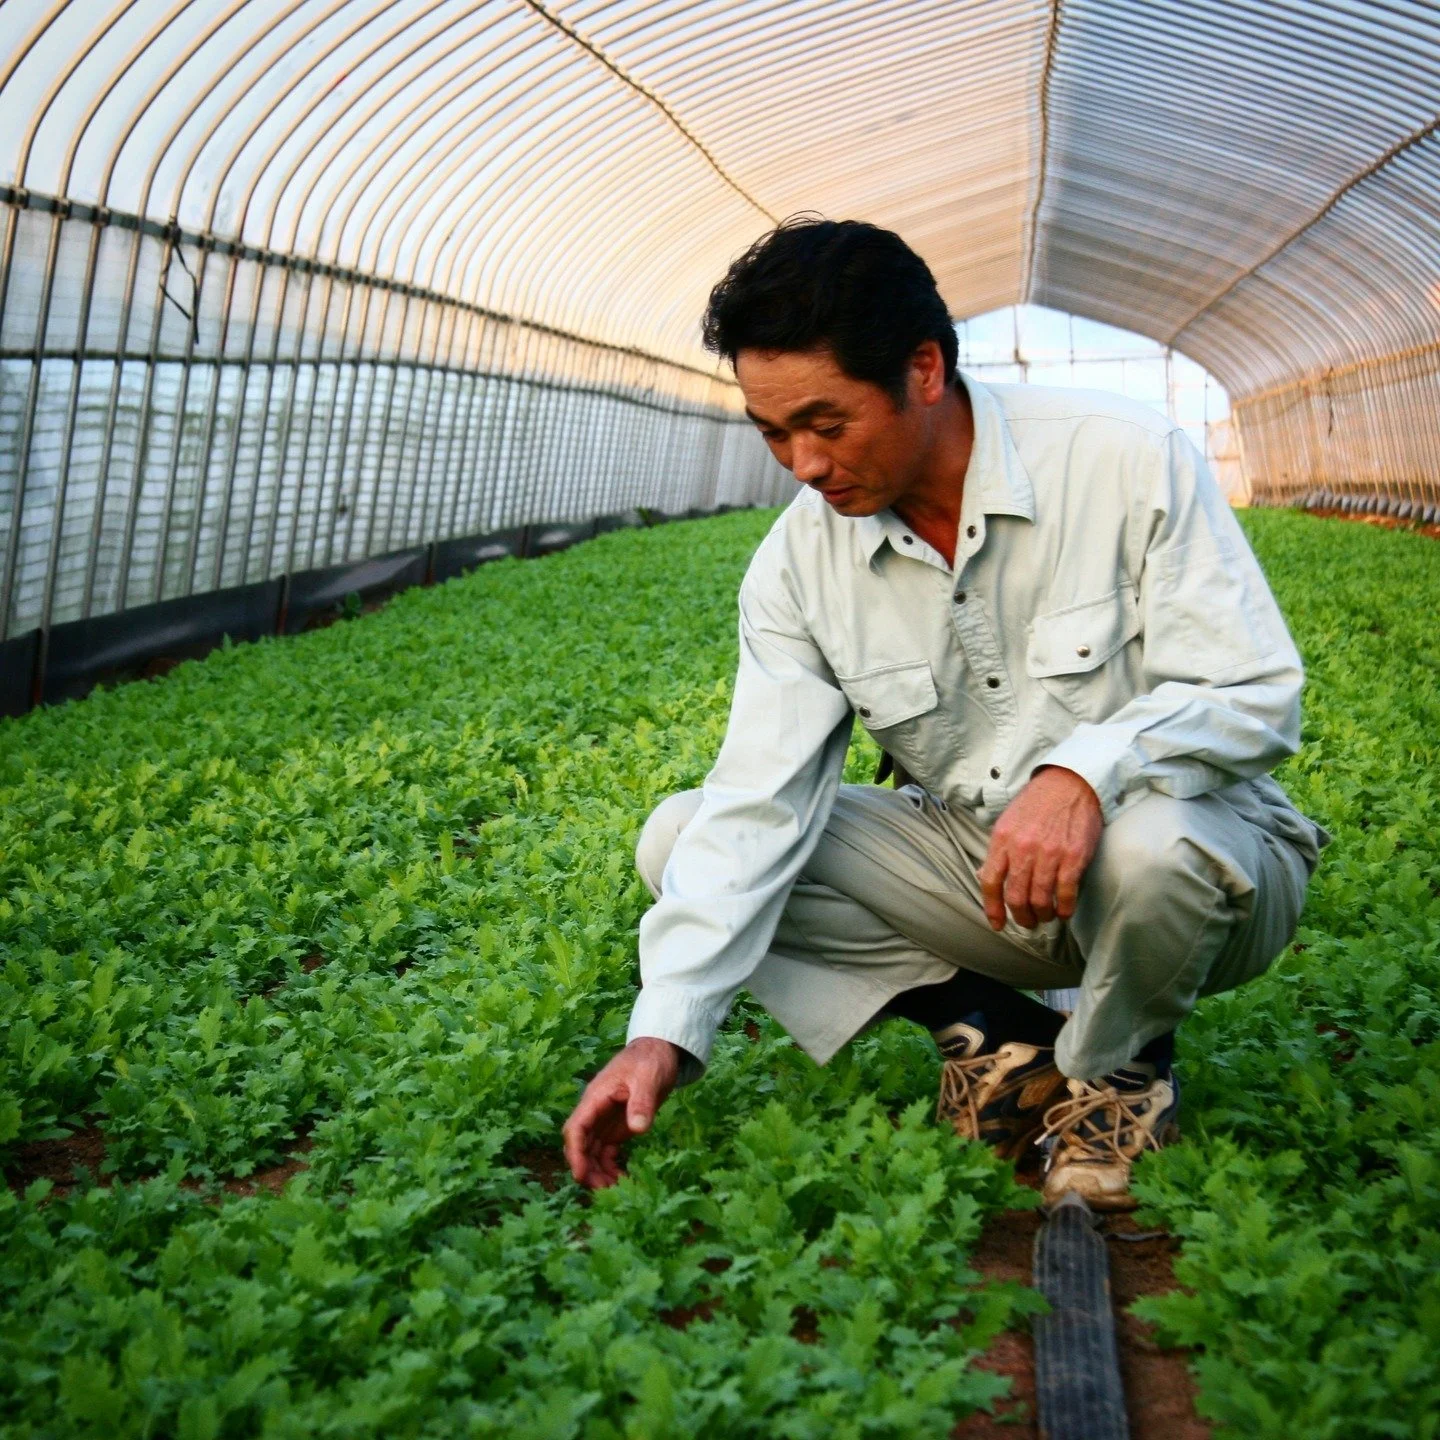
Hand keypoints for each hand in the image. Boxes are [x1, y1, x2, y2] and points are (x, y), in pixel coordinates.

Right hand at [562, 1037, 680, 1188]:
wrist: (659, 1052)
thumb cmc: (650, 1060)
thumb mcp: (648, 1078)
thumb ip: (641, 1102)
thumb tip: (638, 1128)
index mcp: (596, 1097)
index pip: (576, 1128)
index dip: (575, 1153)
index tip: (580, 1175)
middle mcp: (596, 1111)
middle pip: (581, 1144)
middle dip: (586, 1168)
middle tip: (603, 1191)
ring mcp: (605, 1121)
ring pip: (592, 1151)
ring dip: (597, 1172)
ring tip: (613, 1191)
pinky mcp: (617, 1127)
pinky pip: (606, 1152)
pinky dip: (609, 1167)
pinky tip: (620, 1180)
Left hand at [977, 766, 1102, 930]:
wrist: (1070, 783)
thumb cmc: (1037, 803)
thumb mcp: (1008, 822)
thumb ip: (998, 850)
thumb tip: (986, 877)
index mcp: (1002, 839)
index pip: (990, 881)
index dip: (992, 908)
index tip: (997, 923)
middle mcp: (1023, 848)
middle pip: (1016, 897)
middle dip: (1021, 917)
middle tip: (1027, 921)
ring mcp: (1050, 853)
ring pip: (1040, 900)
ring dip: (1042, 915)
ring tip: (1045, 916)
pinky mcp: (1074, 857)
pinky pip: (1066, 894)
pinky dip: (1064, 909)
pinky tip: (1063, 911)